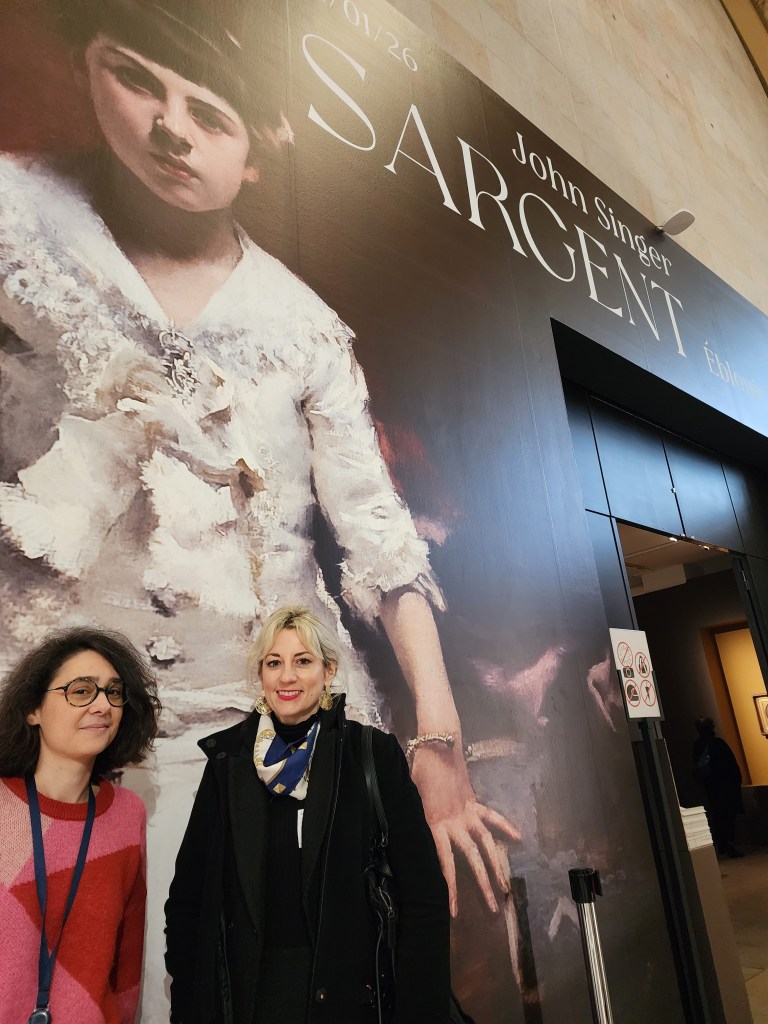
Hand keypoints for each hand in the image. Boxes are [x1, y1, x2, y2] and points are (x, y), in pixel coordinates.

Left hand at [411, 742, 519, 916]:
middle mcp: (456, 824)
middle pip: (473, 859)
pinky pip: (492, 817)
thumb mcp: (409, 801)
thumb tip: (406, 839)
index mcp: (436, 825)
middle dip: (483, 885)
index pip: (445, 863)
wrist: (436, 747)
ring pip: (487, 844)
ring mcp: (469, 813)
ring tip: (506, 888)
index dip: (451, 888)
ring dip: (497, 866)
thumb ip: (413, 821)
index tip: (455, 911)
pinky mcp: (474, 802)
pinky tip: (518, 838)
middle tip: (495, 909)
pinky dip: (505, 826)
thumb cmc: (417, 774)